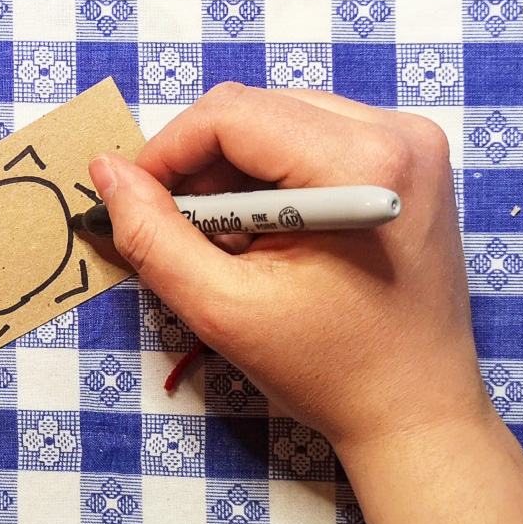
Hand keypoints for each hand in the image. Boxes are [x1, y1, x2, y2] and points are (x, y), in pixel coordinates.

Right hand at [90, 83, 486, 449]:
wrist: (416, 411)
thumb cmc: (328, 370)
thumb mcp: (223, 309)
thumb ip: (153, 235)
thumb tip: (107, 172)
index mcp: (362, 163)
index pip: (231, 114)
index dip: (166, 152)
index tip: (134, 202)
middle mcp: (397, 132)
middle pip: (255, 111)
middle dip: (201, 167)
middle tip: (184, 235)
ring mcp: (410, 143)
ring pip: (279, 121)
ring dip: (234, 176)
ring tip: (234, 247)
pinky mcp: (410, 161)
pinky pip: (312, 139)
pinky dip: (272, 180)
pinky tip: (271, 238)